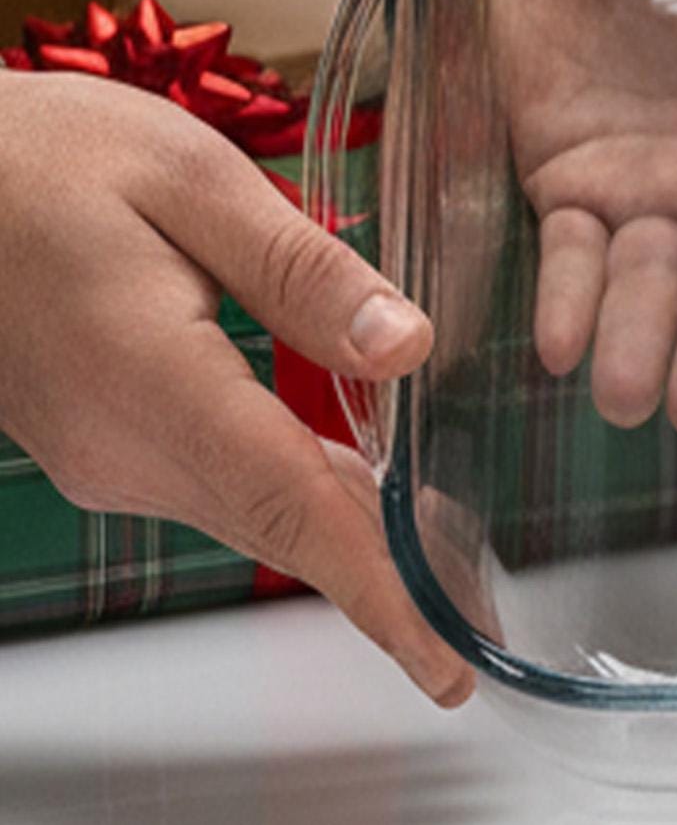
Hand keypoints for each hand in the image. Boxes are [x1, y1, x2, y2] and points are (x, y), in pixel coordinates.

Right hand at [0, 73, 465, 702]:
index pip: (293, 509)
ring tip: (454, 568)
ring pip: (259, 517)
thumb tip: (410, 347)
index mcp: (154, 382)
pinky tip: (368, 495)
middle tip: (485, 618)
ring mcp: (109, 455)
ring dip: (353, 545)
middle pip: (287, 532)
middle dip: (393, 584)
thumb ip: (304, 270)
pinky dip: (304, 502)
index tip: (443, 664)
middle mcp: (125, 447)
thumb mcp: (189, 178)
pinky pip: (226, 488)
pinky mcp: (107, 442)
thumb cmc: (43, 160)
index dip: (380, 592)